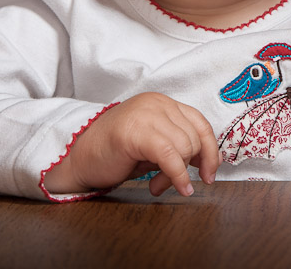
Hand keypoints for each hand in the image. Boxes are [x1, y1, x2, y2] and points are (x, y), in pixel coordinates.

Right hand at [45, 92, 219, 196]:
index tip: (210, 174)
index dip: (210, 151)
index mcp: (163, 103)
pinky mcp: (136, 131)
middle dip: (188, 167)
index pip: (200, 123)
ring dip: (177, 174)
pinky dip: (177, 175)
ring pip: (184, 147)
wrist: (80, 157)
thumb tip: (206, 163)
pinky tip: (172, 187)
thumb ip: (177, 145)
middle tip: (168, 183)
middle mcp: (157, 103)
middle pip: (194, 137)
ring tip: (157, 185)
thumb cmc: (115, 153)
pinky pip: (170, 155)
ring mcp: (146, 114)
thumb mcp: (153, 144)